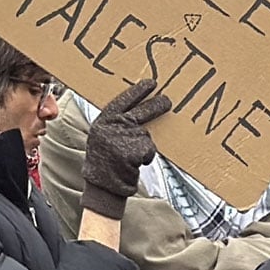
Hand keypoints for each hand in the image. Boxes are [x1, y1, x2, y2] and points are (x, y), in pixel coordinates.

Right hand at [81, 79, 171, 219]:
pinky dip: (146, 157)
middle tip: (168, 101)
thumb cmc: (104, 160)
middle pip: (142, 111)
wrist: (101, 185)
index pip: (124, 100)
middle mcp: (112, 126)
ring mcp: (123, 138)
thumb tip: (140, 107)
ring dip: (144, 145)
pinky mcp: (133, 151)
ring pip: (146, 135)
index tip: (152, 83)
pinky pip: (149, 149)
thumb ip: (115, 122)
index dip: (139, 91)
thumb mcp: (102, 136)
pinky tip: (134, 164)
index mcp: (104, 120)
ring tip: (130, 156)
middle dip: (158, 105)